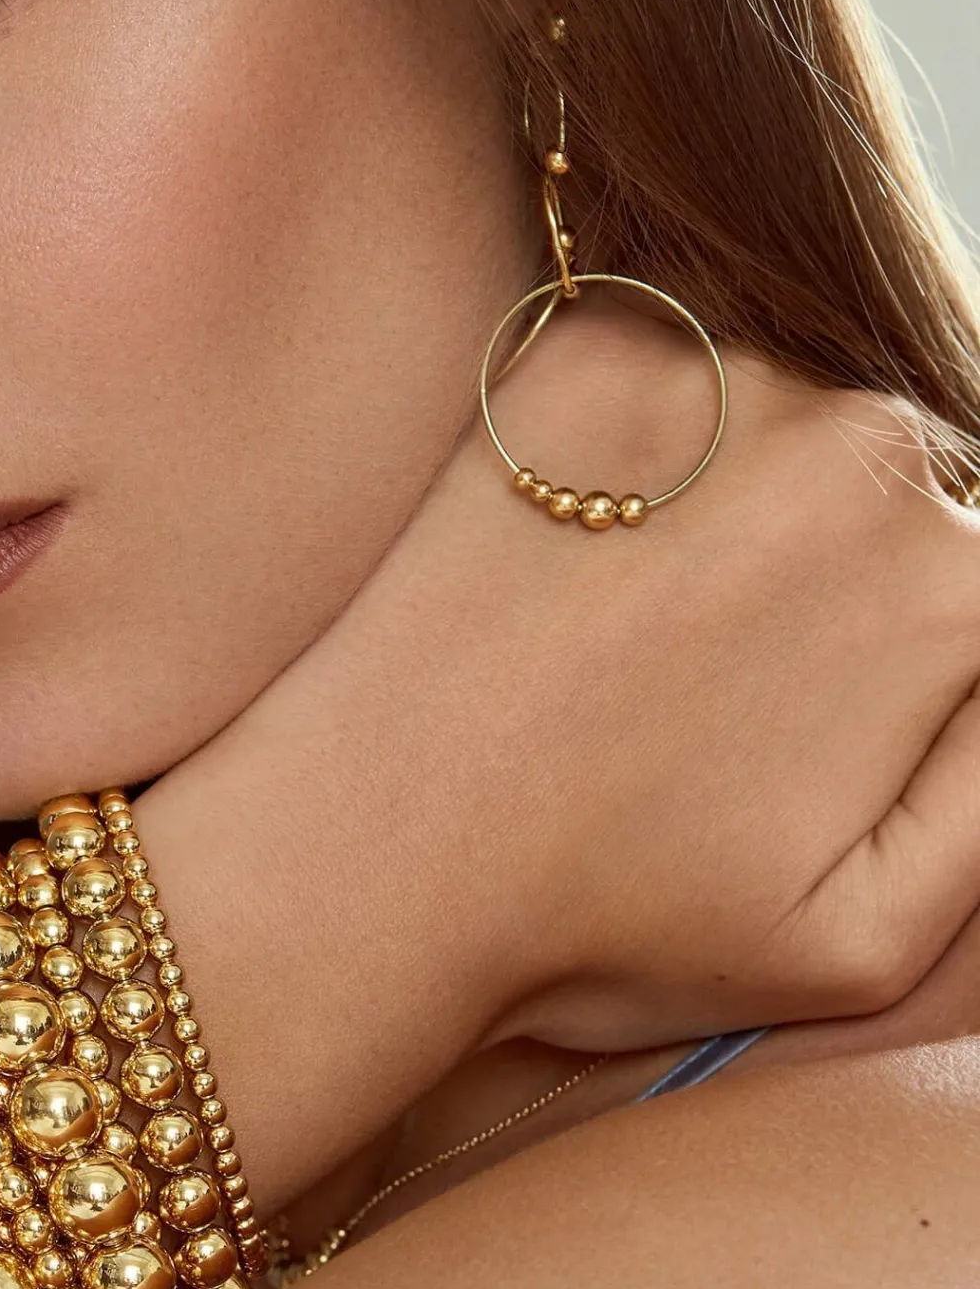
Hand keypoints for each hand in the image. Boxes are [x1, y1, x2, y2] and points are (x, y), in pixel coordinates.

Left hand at [136, 295, 979, 1204]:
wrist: (367, 849)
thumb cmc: (604, 921)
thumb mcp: (870, 940)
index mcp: (949, 586)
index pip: (969, 582)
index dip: (886, 660)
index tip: (779, 710)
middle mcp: (852, 442)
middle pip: (888, 483)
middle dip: (818, 566)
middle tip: (687, 676)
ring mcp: (706, 374)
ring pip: (775, 414)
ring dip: (727, 489)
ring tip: (616, 621)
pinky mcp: (573, 348)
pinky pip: (657, 366)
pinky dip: (626, 433)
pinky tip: (559, 547)